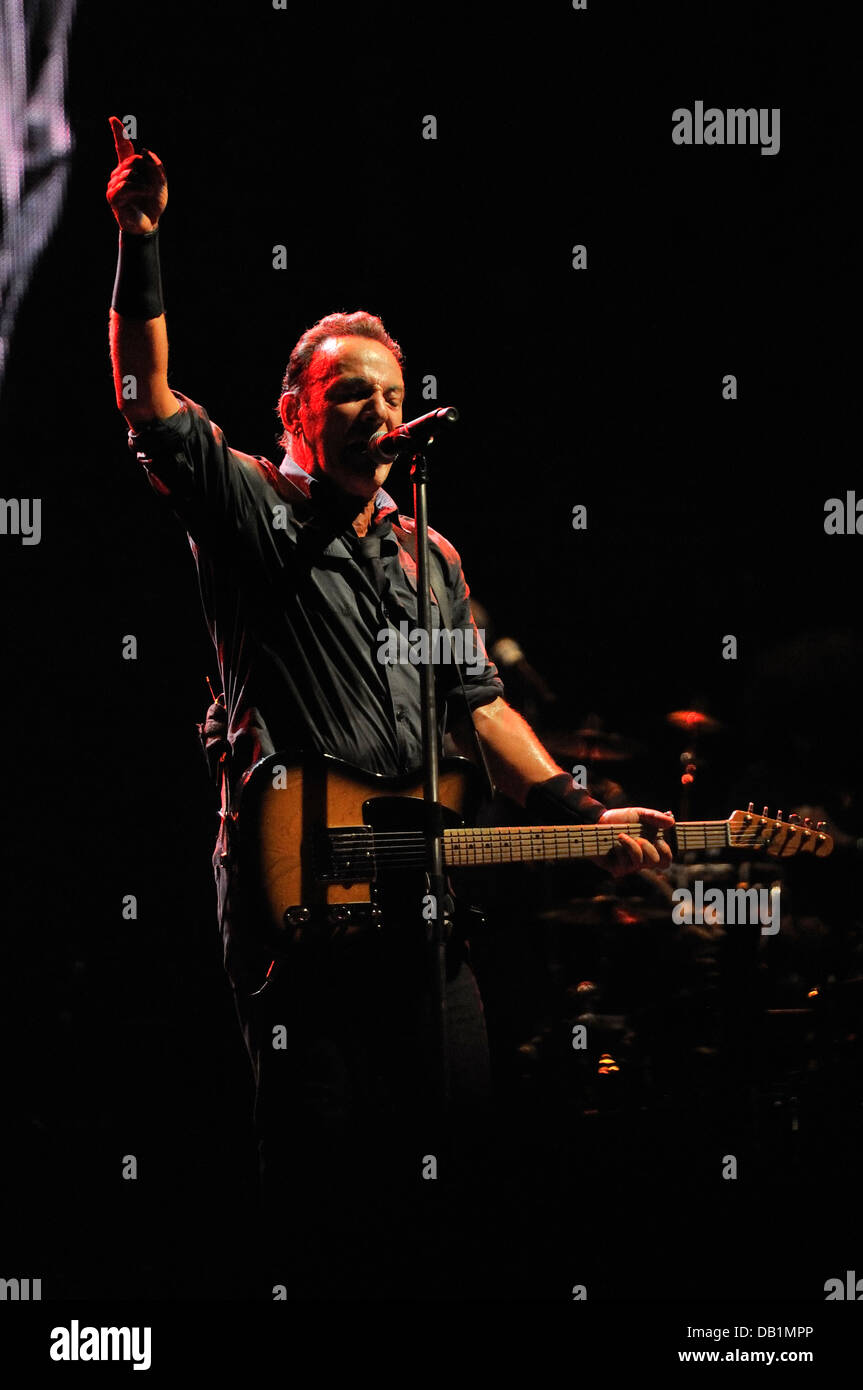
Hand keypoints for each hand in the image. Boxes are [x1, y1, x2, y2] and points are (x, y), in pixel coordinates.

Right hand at [106, 116, 166, 233]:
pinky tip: (144, 193)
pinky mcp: (113, 197)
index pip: (122, 148)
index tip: (113, 119)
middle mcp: (118, 174)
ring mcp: (113, 185)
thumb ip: (156, 166)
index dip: (118, 133)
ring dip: (144, 182)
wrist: (149, 223)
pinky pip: (125, 185)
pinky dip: (138, 188)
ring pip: (129, 172)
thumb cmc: (153, 203)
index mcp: (129, 168)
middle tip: (154, 185)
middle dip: (148, 170)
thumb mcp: (161, 183)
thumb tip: (144, 150)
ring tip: (149, 192)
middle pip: (133, 160)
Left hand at [593, 806, 673, 877]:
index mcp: (652, 848)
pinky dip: (621, 850)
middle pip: (657, 863)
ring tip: (622, 836)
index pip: (666, 860)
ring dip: (632, 847)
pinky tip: (615, 842)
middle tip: (640, 839)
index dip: (667, 852)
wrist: (599, 821)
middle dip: (649, 849)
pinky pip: (625, 864)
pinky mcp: (617, 868)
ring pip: (640, 863)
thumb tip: (672, 821)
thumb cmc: (621, 819)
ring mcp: (630, 865)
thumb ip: (656, 817)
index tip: (660, 839)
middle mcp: (643, 859)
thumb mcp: (640, 814)